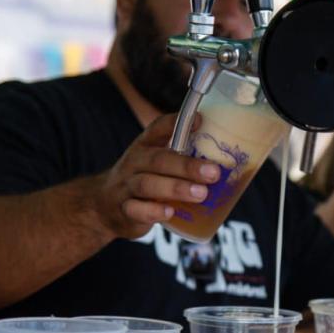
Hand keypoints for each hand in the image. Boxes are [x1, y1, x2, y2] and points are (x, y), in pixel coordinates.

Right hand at [92, 113, 220, 239]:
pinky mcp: (124, 210)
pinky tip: (169, 212)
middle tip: (213, 172)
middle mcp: (134, 163)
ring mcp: (126, 186)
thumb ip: (182, 157)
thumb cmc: (143, 180)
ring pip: (148, 184)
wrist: (104, 207)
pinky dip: (153, 211)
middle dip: (187, 166)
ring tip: (201, 194)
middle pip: (159, 160)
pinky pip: (136, 209)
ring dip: (176, 188)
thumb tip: (229, 159)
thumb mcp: (156, 163)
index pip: (158, 128)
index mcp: (145, 147)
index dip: (177, 122)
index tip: (200, 120)